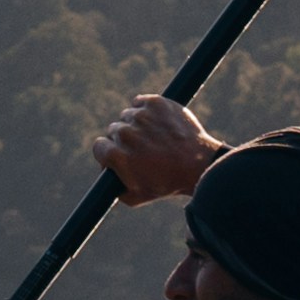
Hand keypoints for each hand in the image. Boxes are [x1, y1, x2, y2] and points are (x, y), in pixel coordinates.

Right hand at [94, 92, 218, 203]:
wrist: (199, 165)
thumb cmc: (168, 183)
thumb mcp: (135, 197)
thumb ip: (114, 187)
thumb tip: (105, 174)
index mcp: (117, 155)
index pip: (99, 146)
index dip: (109, 153)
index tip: (120, 155)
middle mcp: (125, 133)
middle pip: (114, 130)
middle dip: (125, 140)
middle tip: (143, 148)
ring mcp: (141, 116)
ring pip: (129, 116)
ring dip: (137, 125)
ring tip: (155, 138)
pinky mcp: (155, 103)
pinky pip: (141, 102)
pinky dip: (147, 110)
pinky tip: (158, 124)